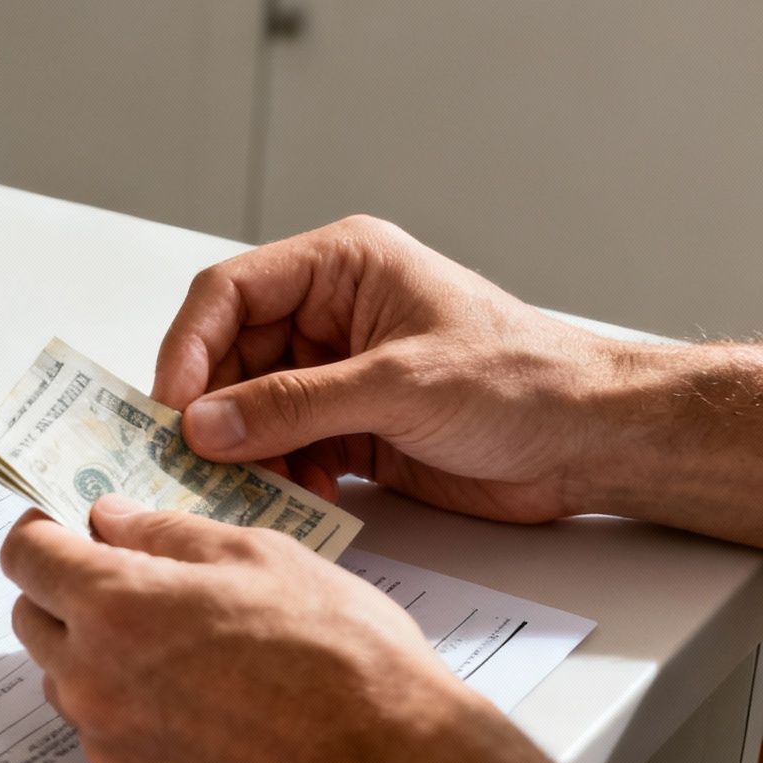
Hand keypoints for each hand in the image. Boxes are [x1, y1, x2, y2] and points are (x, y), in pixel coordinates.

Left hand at [1, 495, 528, 762]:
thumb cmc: (341, 654)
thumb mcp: (259, 555)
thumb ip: (166, 532)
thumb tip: (112, 517)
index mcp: (114, 607)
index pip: (25, 556)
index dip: (44, 529)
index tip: (69, 521)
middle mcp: (93, 679)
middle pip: (32, 617)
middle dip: (63, 586)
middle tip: (124, 570)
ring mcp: (111, 740)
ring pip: (64, 677)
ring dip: (92, 647)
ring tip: (174, 636)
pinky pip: (103, 730)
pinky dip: (126, 703)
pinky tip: (195, 692)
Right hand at [153, 215, 624, 523]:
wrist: (592, 441)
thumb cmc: (524, 381)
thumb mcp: (399, 385)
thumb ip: (294, 405)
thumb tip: (205, 424)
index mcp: (342, 267)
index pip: (230, 293)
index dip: (189, 348)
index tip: (170, 407)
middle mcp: (330, 314)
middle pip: (229, 356)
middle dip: (212, 410)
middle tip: (190, 460)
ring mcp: (337, 372)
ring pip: (250, 408)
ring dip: (242, 451)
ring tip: (242, 487)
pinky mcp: (350, 426)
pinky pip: (284, 448)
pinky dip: (278, 476)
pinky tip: (298, 495)